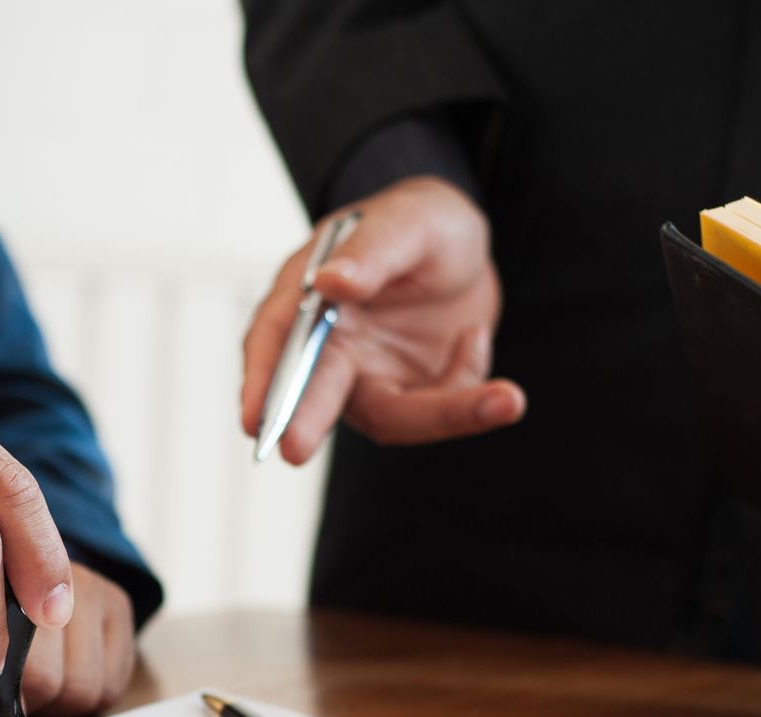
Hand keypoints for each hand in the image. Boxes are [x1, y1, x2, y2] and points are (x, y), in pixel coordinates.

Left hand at [0, 562, 135, 716]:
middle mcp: (45, 564)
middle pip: (43, 676)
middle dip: (17, 695)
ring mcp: (87, 579)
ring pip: (82, 684)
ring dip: (53, 698)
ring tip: (26, 676)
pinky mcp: (118, 604)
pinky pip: (112, 681)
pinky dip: (85, 690)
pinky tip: (57, 669)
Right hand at [240, 176, 526, 464]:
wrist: (463, 250)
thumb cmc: (420, 222)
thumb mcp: (409, 220)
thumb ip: (372, 251)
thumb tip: (328, 282)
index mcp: (309, 298)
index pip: (276, 344)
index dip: (263, 383)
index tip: (253, 419)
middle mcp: (328, 350)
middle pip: (313, 396)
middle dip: (303, 423)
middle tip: (293, 452)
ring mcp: (367, 379)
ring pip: (391, 417)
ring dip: (448, 412)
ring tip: (507, 400)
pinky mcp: (408, 397)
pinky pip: (439, 409)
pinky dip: (470, 383)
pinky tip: (474, 336)